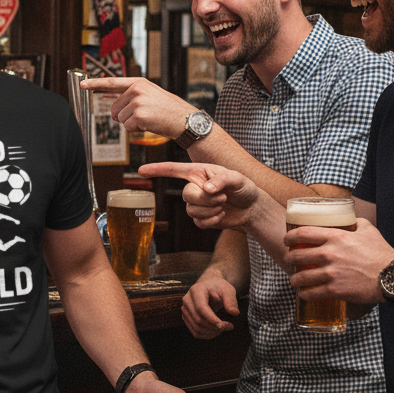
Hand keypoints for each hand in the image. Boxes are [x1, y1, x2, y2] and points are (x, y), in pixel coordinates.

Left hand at [80, 77, 185, 137]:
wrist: (185, 119)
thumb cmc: (168, 110)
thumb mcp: (150, 95)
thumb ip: (131, 96)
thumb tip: (112, 106)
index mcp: (138, 83)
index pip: (112, 82)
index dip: (95, 83)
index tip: (82, 84)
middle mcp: (136, 90)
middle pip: (114, 109)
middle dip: (124, 117)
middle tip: (143, 116)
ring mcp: (137, 102)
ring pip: (120, 119)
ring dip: (132, 124)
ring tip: (149, 119)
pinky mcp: (139, 115)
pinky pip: (128, 128)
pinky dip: (137, 130)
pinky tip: (150, 124)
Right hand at [138, 161, 262, 231]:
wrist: (252, 208)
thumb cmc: (245, 188)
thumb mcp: (237, 178)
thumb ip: (222, 180)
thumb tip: (206, 188)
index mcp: (199, 172)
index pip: (173, 170)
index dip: (157, 170)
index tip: (141, 171)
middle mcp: (195, 187)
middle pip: (186, 195)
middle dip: (205, 200)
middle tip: (221, 198)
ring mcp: (197, 203)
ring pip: (191, 210)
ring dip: (210, 211)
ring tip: (223, 205)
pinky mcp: (202, 218)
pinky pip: (198, 222)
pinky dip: (211, 221)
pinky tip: (221, 217)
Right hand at [182, 273, 240, 338]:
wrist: (208, 286)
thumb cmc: (218, 287)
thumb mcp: (227, 290)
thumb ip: (231, 301)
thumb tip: (235, 313)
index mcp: (196, 290)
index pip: (201, 309)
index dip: (212, 320)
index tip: (224, 326)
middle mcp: (187, 300)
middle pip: (198, 320)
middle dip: (215, 327)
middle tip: (229, 326)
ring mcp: (185, 310)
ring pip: (196, 328)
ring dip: (212, 332)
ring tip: (223, 328)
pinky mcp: (186, 317)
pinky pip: (195, 332)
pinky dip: (207, 335)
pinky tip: (216, 331)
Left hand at [284, 217, 393, 304]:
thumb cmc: (381, 252)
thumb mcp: (367, 229)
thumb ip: (355, 222)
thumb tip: (349, 218)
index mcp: (335, 237)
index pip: (302, 234)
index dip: (289, 237)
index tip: (286, 241)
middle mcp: (329, 254)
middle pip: (296, 255)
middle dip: (288, 259)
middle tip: (288, 260)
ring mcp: (331, 273)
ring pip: (301, 277)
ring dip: (294, 279)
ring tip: (294, 280)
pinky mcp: (336, 290)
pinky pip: (312, 293)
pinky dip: (304, 294)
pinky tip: (303, 294)